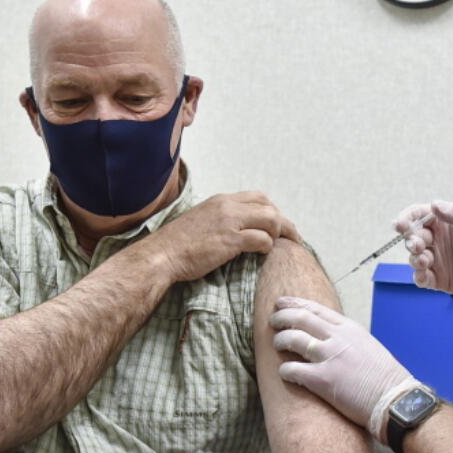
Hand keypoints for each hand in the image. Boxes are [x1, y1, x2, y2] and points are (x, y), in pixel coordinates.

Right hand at [148, 192, 299, 282]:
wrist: (162, 255)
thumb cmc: (178, 244)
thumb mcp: (201, 220)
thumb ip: (220, 218)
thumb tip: (237, 226)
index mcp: (221, 200)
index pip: (258, 197)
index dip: (273, 210)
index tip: (278, 224)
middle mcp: (227, 206)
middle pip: (269, 206)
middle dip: (284, 222)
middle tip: (291, 236)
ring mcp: (229, 222)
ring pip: (271, 220)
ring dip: (279, 234)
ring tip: (280, 245)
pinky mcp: (230, 240)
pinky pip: (261, 239)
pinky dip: (267, 246)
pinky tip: (263, 253)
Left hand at [270, 297, 420, 440]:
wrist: (396, 400)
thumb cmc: (385, 378)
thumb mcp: (368, 347)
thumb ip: (348, 339)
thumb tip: (329, 338)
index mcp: (350, 328)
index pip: (315, 308)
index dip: (294, 304)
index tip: (281, 303)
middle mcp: (338, 338)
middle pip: (300, 318)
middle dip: (281, 317)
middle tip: (272, 321)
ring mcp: (329, 357)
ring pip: (292, 339)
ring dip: (280, 340)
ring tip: (276, 344)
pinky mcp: (322, 380)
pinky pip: (292, 370)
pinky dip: (284, 370)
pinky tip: (285, 373)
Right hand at [396, 200, 452, 308]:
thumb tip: (433, 204)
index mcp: (445, 222)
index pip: (418, 216)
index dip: (406, 218)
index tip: (399, 225)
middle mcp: (438, 240)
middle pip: (413, 238)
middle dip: (412, 240)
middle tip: (419, 245)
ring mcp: (438, 260)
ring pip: (415, 258)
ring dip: (415, 259)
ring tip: (425, 260)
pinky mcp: (440, 280)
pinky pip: (422, 278)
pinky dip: (419, 277)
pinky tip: (425, 275)